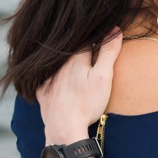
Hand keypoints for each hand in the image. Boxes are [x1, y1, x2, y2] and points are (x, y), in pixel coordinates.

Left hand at [37, 30, 122, 144]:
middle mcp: (59, 64)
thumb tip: (115, 29)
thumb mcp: (103, 77)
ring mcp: (48, 77)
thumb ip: (108, 52)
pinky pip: (44, 76)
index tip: (102, 37)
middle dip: (80, 48)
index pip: (87, 39)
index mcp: (75, 57)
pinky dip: (49, 74)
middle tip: (90, 52)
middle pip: (71, 50)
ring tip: (74, 65)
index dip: (96, 37)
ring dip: (64, 59)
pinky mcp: (42, 90)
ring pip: (57, 62)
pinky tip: (54, 76)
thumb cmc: (86, 103)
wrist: (64, 127)